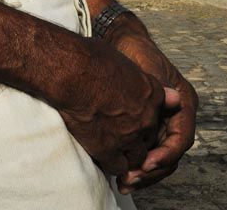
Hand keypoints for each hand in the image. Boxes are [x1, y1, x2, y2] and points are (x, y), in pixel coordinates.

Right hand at [54, 40, 169, 175]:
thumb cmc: (88, 59)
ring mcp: (130, 136)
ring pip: (137, 157)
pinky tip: (99, 155)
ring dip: (126, 155)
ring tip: (108, 148)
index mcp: (151, 93)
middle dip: (135, 138)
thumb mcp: (121, 60)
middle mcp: (146, 117)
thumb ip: (138, 77)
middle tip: (115, 133)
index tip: (126, 116)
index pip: (155, 115)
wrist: (71, 72)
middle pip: (147, 137)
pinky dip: (110, 164)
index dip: (140, 118)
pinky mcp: (109, 149)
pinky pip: (117, 167)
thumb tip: (141, 80)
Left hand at [105, 17, 197, 192]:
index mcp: (184, 102)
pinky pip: (148, 151)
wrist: (121, 40)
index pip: (181, 138)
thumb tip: (164, 102)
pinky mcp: (149, 126)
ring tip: (124, 182)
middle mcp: (178, 115)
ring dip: (144, 172)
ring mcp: (164, 122)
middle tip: (129, 180)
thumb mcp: (146, 68)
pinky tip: (121, 173)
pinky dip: (137, 163)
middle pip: (171, 154)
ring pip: (160, 157)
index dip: (166, 153)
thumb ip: (155, 87)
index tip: (146, 163)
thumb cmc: (134, 51)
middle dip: (152, 170)